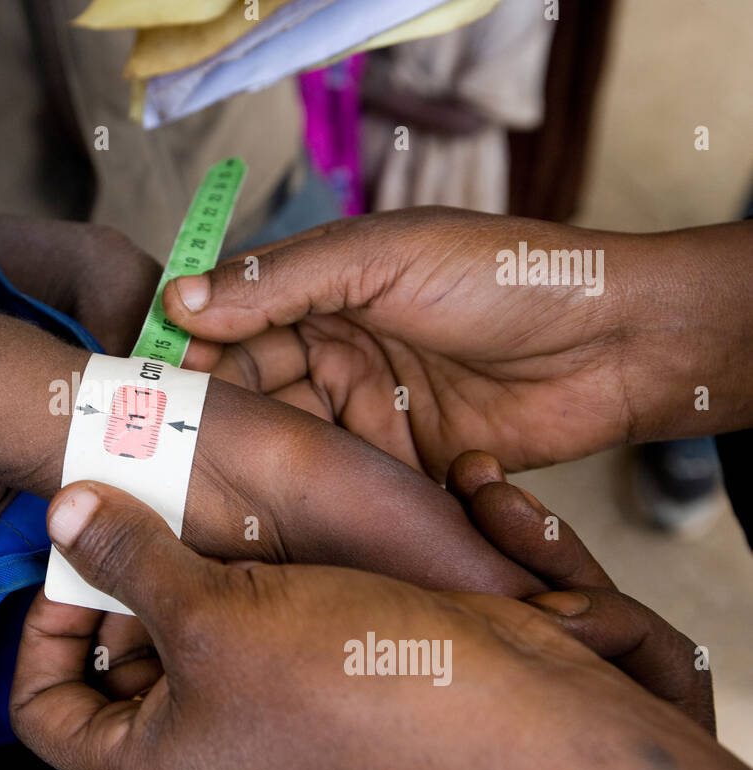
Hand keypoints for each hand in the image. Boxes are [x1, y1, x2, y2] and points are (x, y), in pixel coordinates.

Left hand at [11, 482, 752, 769]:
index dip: (34, 637)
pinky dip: (239, 559)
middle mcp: (201, 738)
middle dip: (113, 584)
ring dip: (180, 558)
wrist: (517, 717)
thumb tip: (64, 513)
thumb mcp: (217, 620)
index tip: (63, 563)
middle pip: (113, 661)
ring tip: (185, 490)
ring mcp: (259, 702)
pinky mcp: (312, 663)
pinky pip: (250, 608)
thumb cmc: (359, 692)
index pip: (44, 712)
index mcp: (156, 761)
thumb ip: (130, 560)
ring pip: (184, 624)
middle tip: (122, 505)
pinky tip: (250, 506)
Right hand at [167, 208, 752, 478]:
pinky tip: (271, 512)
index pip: (234, 319)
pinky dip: (310, 492)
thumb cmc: (506, 277)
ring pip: (287, 437)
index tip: (151, 388)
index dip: (193, 351)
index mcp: (326, 286)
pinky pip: (339, 478)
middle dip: (214, 414)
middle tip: (169, 452)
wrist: (617, 344)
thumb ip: (283, 280)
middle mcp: (337, 347)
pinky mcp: (399, 461)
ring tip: (209, 491)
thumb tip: (181, 298)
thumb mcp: (384, 257)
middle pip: (251, 385)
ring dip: (256, 458)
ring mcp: (366, 407)